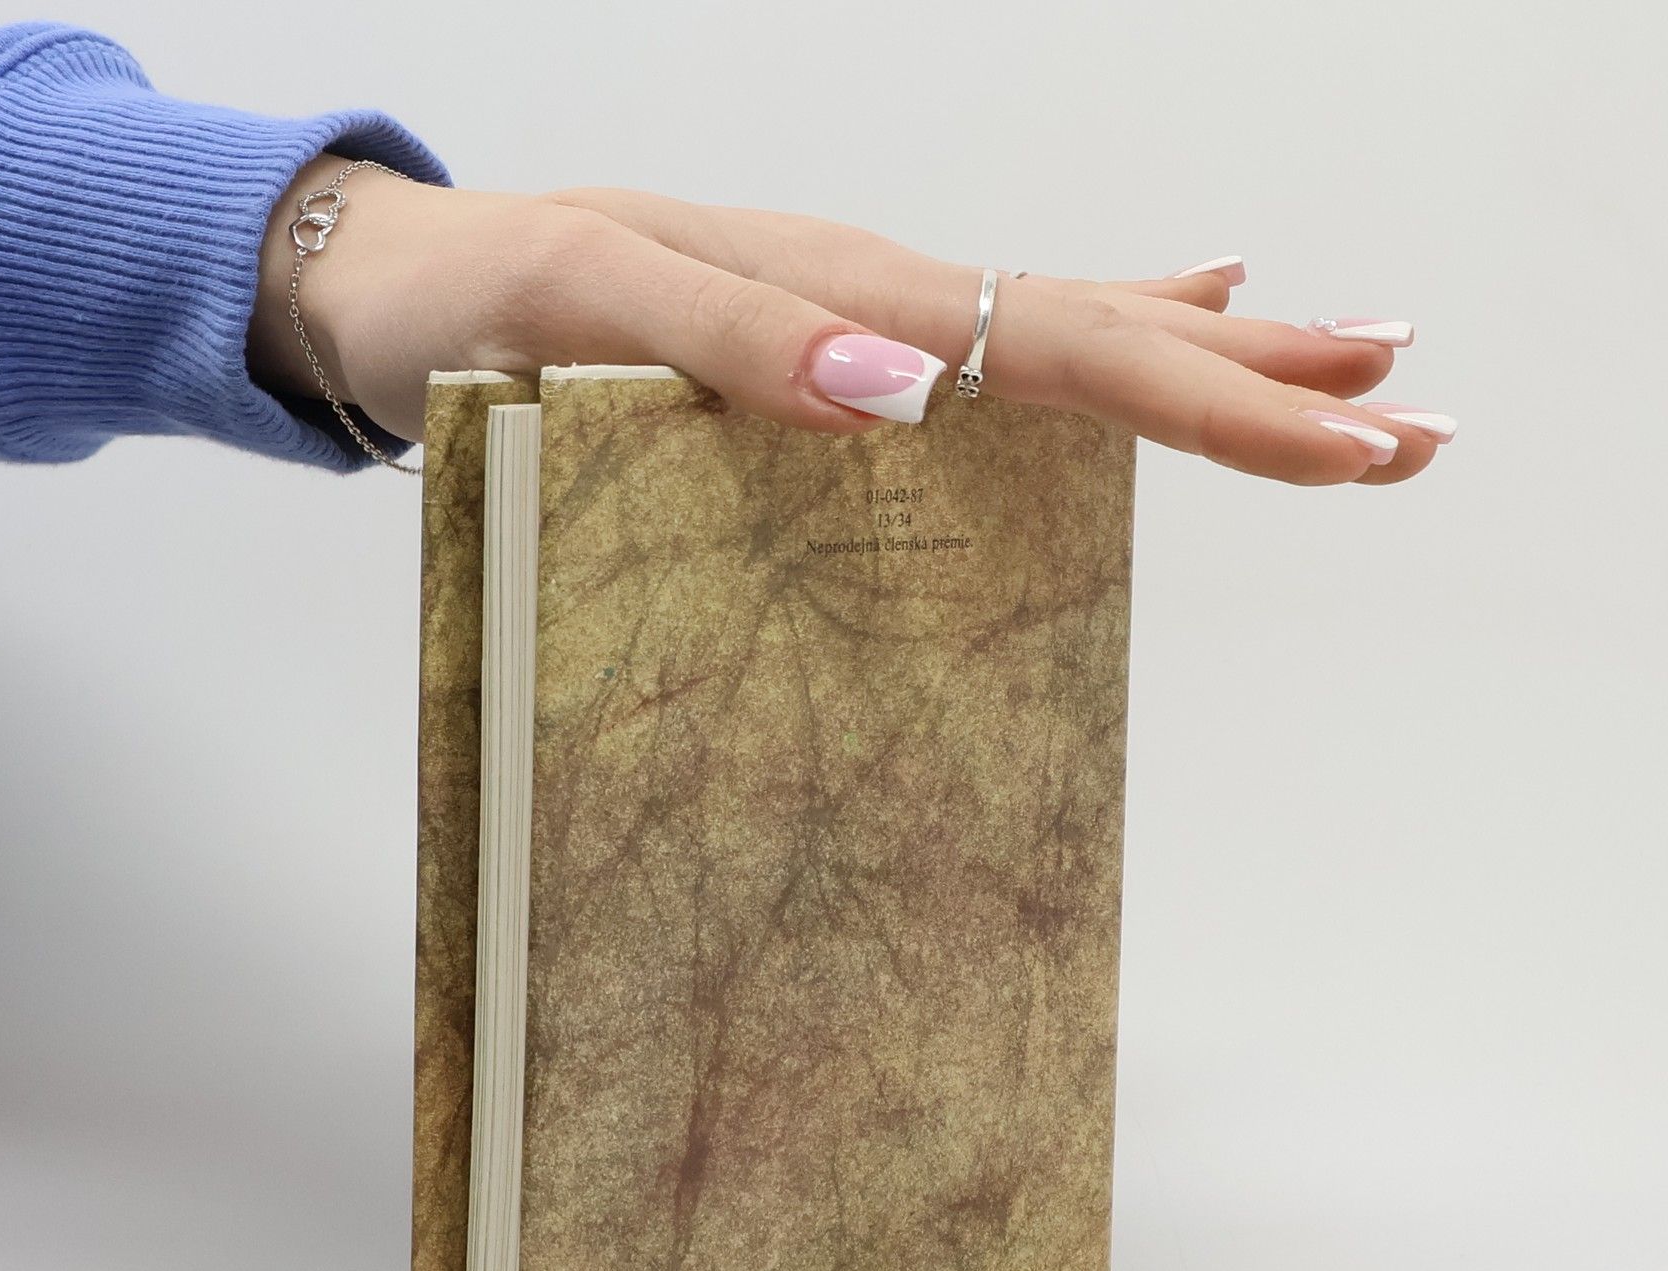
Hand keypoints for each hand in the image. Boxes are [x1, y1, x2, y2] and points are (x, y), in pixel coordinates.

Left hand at [249, 155, 1450, 484]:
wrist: (393, 286)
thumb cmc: (467, 301)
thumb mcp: (581, 310)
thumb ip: (732, 342)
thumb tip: (910, 394)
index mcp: (845, 285)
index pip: (1072, 347)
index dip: (1220, 404)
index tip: (1355, 445)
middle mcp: (874, 292)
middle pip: (1106, 333)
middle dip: (1268, 389)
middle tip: (1417, 422)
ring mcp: (858, 316)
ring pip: (1071, 330)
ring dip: (1214, 360)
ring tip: (1350, 365)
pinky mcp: (824, 348)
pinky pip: (992, 338)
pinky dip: (1097, 331)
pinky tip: (1163, 315)